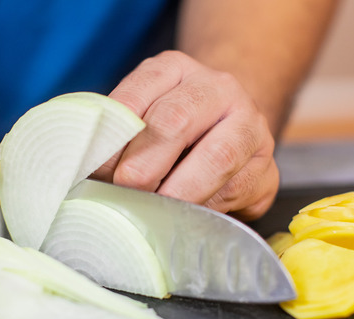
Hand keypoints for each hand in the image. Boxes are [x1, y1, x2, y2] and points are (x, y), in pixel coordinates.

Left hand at [94, 50, 278, 220]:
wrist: (229, 133)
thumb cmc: (170, 131)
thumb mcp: (140, 119)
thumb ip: (117, 136)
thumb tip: (84, 171)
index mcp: (174, 69)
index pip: (137, 96)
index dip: (114, 137)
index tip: (96, 170)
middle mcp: (218, 88)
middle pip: (177, 121)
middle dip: (145, 165)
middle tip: (125, 192)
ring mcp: (250, 125)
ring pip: (217, 157)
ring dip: (179, 191)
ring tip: (154, 211)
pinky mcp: (269, 167)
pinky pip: (235, 189)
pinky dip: (206, 207)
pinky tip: (186, 216)